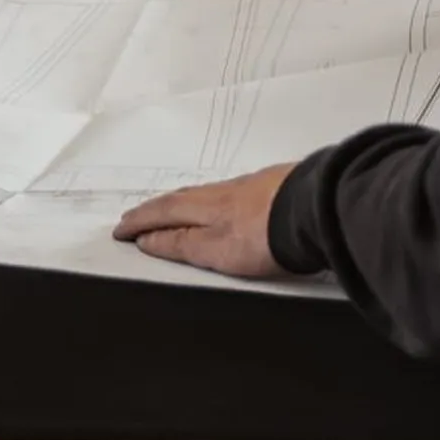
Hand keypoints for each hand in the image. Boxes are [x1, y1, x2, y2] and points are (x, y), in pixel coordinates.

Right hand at [113, 164, 294, 278]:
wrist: (317, 212)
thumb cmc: (270, 233)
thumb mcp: (216, 250)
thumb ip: (182, 245)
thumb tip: (149, 240)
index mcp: (204, 206)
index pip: (161, 212)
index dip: (139, 222)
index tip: (122, 230)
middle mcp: (222, 192)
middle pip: (179, 199)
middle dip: (154, 210)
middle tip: (137, 218)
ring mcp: (248, 189)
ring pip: (204, 195)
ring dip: (181, 204)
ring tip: (171, 213)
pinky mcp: (271, 189)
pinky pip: (227, 194)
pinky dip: (210, 202)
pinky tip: (220, 208)